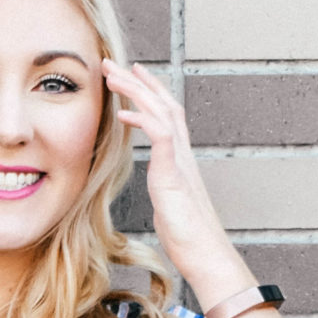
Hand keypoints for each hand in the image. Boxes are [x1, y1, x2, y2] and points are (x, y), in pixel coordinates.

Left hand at [102, 59, 252, 300]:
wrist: (205, 254)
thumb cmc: (188, 237)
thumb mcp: (171, 207)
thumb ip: (166, 191)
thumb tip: (163, 193)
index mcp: (180, 159)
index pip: (167, 114)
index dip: (151, 91)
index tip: (132, 73)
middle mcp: (183, 154)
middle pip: (163, 104)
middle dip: (138, 81)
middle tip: (113, 62)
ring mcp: (180, 162)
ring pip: (161, 113)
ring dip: (136, 91)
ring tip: (112, 75)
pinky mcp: (174, 175)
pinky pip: (160, 137)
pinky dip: (142, 120)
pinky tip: (123, 113)